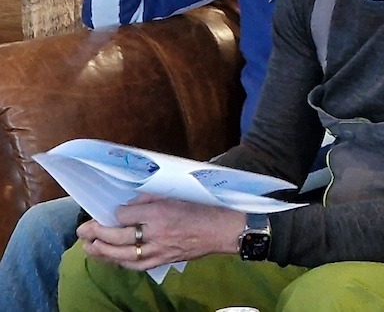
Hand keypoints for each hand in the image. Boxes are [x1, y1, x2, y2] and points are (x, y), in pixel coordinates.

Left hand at [76, 195, 244, 270]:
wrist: (222, 229)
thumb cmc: (202, 208)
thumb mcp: (175, 196)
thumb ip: (150, 199)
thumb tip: (129, 205)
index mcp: (160, 212)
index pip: (124, 214)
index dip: (115, 213)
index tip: (113, 211)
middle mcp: (156, 232)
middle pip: (117, 235)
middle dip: (96, 233)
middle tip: (82, 230)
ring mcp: (158, 249)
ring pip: (121, 254)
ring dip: (101, 251)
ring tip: (87, 247)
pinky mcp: (163, 260)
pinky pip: (136, 264)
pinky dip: (120, 262)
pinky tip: (110, 259)